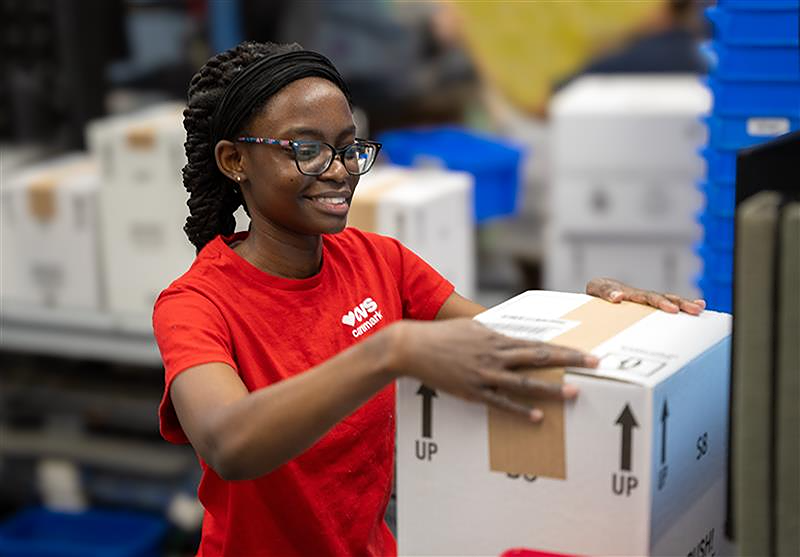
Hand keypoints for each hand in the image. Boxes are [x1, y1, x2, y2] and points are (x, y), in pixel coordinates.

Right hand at [390, 319, 598, 421]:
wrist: (413, 347)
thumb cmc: (442, 335)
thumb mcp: (471, 328)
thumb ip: (493, 333)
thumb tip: (510, 337)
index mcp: (497, 338)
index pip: (539, 344)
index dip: (566, 349)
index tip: (588, 352)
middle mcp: (495, 355)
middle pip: (540, 358)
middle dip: (570, 361)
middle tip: (596, 364)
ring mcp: (485, 374)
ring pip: (525, 382)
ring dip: (551, 388)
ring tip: (574, 392)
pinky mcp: (473, 391)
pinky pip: (501, 403)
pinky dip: (520, 410)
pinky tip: (538, 417)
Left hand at [586, 277, 705, 314]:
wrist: (599, 291)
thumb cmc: (599, 291)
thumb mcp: (596, 289)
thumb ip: (605, 292)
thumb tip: (619, 297)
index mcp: (630, 293)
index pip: (647, 297)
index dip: (660, 303)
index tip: (671, 309)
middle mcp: (642, 295)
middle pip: (663, 298)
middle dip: (679, 303)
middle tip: (694, 309)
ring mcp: (647, 302)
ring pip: (669, 300)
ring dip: (684, 304)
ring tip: (699, 308)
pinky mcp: (648, 308)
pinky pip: (667, 306)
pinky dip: (682, 306)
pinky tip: (698, 306)